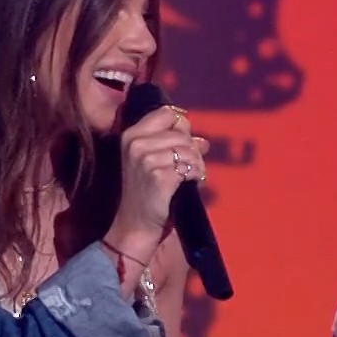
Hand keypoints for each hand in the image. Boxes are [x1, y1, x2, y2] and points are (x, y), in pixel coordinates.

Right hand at [108, 103, 208, 254]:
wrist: (136, 223)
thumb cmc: (146, 192)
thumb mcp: (152, 162)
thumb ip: (175, 145)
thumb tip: (204, 141)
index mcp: (132, 135)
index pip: (166, 113)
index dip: (180, 127)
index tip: (182, 143)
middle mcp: (136, 143)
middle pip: (182, 132)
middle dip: (192, 149)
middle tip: (191, 165)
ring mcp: (146, 160)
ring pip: (189, 149)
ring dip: (197, 164)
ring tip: (192, 175)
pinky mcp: (160, 177)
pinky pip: (191, 167)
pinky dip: (197, 175)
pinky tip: (191, 182)